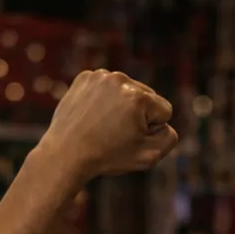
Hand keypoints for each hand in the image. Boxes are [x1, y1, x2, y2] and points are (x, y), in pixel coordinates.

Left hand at [37, 70, 178, 183]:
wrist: (65, 154)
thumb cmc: (108, 157)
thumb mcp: (149, 156)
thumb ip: (169, 137)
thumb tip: (164, 122)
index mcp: (139, 98)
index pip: (164, 110)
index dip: (151, 129)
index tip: (130, 139)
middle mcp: (121, 80)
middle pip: (146, 97)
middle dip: (137, 115)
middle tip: (115, 133)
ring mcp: (100, 76)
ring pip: (126, 91)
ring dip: (121, 106)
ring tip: (103, 125)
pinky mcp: (85, 77)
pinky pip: (106, 87)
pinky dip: (102, 100)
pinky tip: (93, 115)